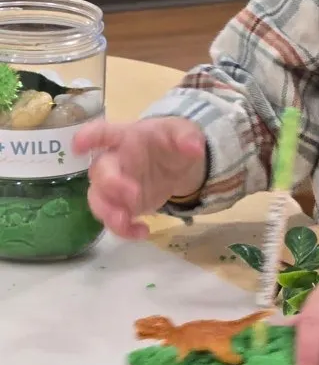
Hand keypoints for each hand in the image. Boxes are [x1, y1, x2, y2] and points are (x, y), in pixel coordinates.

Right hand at [72, 117, 206, 239]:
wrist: (178, 164)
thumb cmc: (170, 141)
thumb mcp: (183, 132)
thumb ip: (187, 137)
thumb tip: (194, 147)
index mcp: (126, 137)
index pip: (103, 133)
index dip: (88, 137)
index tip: (78, 145)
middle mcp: (115, 161)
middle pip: (99, 172)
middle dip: (110, 186)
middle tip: (133, 196)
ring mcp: (116, 185)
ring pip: (98, 200)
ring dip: (108, 212)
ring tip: (124, 222)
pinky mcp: (123, 206)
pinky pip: (114, 220)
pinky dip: (124, 230)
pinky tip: (142, 232)